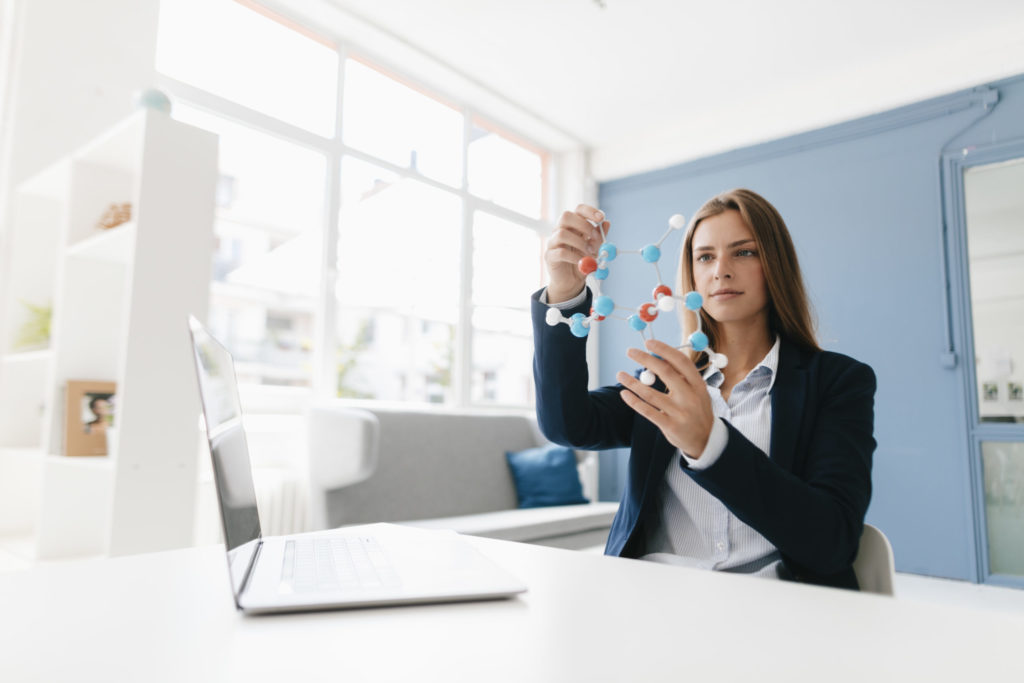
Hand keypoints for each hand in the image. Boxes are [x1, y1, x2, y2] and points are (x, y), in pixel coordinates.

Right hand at [544, 204, 608, 302]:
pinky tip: (581, 262)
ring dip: (579, 243)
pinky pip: (560, 252)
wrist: (571, 282)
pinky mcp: (550, 256)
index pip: (578, 210)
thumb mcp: (595, 249)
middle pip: (566, 216)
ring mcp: (553, 242)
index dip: (589, 211)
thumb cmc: (581, 262)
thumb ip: (599, 237)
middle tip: (594, 237)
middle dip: (583, 225)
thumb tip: (606, 223)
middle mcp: (561, 230)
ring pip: (562, 233)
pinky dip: (574, 257)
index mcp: (573, 225)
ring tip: (589, 253)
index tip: (601, 218)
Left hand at [616, 340, 714, 457]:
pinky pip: (647, 411)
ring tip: (620, 374)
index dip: (664, 350)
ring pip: (650, 393)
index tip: (649, 342)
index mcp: (698, 385)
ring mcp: (680, 412)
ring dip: (632, 382)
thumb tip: (660, 356)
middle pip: (665, 372)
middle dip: (645, 359)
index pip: (681, 361)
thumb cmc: (697, 410)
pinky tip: (624, 393)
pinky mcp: (670, 425)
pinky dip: (634, 401)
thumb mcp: (698, 392)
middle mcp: (690, 397)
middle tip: (630, 351)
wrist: (706, 440)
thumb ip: (682, 376)